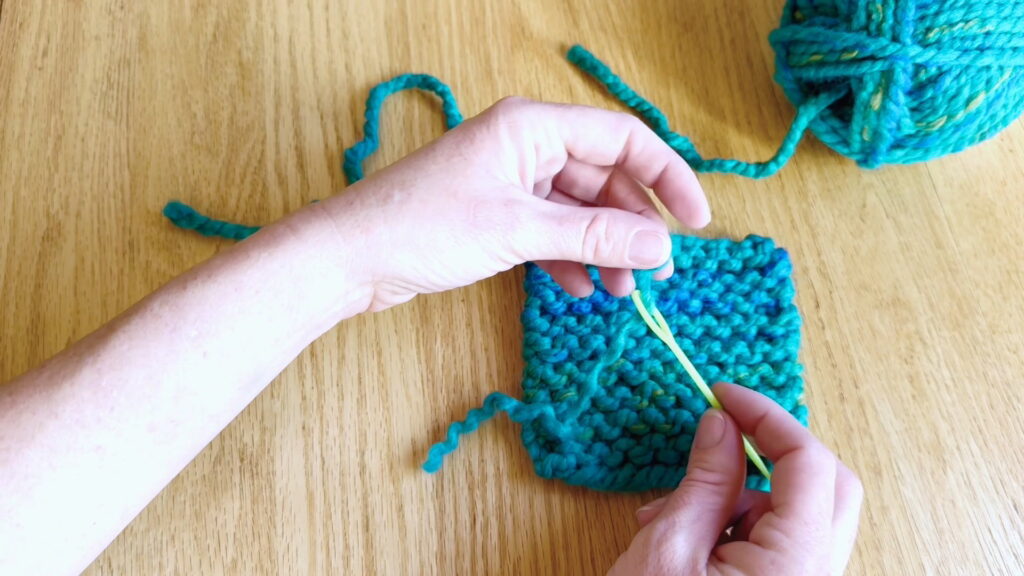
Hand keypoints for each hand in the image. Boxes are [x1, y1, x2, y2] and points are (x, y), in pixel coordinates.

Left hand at [315, 97, 709, 309]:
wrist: (350, 257)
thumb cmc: (422, 227)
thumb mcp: (518, 231)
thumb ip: (593, 234)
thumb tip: (661, 246)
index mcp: (532, 126)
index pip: (622, 139)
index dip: (667, 177)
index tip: (697, 223)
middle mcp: (525, 145)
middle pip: (603, 178)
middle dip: (633, 225)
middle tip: (656, 274)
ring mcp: (509, 181)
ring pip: (578, 209)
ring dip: (603, 248)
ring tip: (619, 292)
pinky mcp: (495, 214)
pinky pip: (550, 230)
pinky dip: (569, 257)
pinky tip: (579, 289)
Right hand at [610, 383, 862, 575]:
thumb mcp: (668, 548)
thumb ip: (704, 481)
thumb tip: (721, 425)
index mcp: (795, 566)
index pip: (808, 463)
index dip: (768, 417)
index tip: (724, 394)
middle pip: (828, 485)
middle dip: (774, 450)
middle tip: (724, 429)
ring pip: (803, 514)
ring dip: (745, 493)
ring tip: (672, 509)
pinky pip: (783, 544)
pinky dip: (741, 525)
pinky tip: (686, 536)